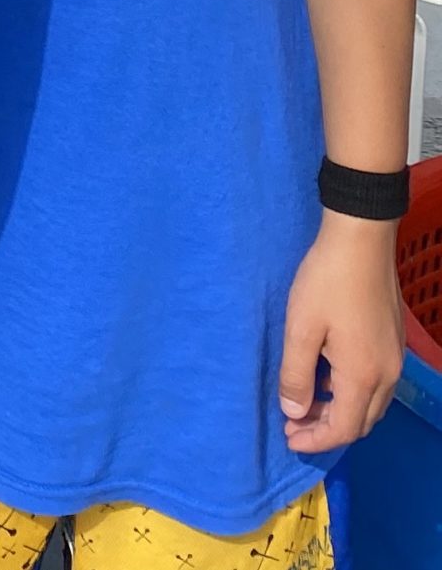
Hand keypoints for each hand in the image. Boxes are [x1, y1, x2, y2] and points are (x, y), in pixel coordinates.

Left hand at [280, 213, 403, 450]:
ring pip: (371, 404)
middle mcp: (387, 376)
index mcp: (363, 377)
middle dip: (328, 429)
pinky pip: (375, 384)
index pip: (344, 428)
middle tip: (294, 423)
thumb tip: (294, 412)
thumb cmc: (326, 284)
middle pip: (362, 422)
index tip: (288, 439)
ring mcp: (394, 360)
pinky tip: (327, 376)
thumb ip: (296, 373)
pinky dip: (351, 392)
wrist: (361, 243)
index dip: (316, 440)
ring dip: (341, 411)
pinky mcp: (393, 343)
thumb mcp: (301, 328)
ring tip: (305, 402)